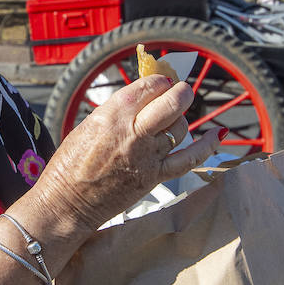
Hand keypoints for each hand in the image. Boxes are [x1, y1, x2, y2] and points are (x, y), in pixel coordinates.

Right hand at [29, 75, 223, 237]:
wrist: (66, 204)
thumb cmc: (70, 164)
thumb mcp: (89, 124)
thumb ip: (118, 110)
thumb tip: (145, 95)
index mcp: (111, 114)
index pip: (149, 85)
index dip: (160, 80)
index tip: (161, 82)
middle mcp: (132, 132)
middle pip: (172, 101)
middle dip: (181, 91)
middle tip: (180, 91)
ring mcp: (146, 156)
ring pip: (180, 126)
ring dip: (181, 118)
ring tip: (172, 119)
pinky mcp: (154, 177)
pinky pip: (190, 159)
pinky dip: (207, 146)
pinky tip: (217, 134)